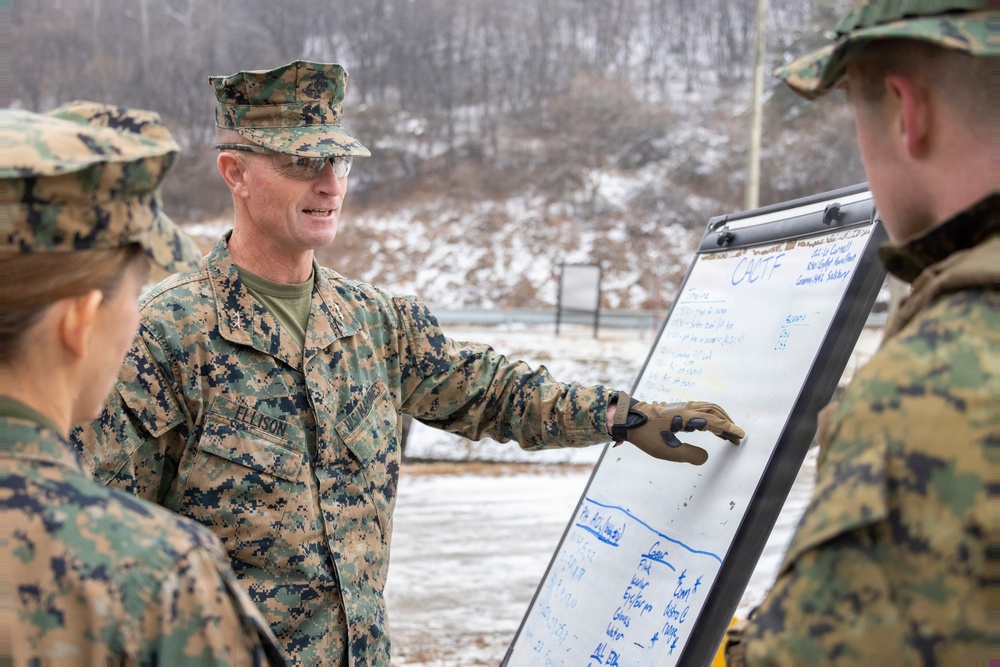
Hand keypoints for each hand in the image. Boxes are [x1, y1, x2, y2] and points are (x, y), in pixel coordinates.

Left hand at [610, 391, 744, 464]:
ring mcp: (682, 407)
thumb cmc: (646, 435)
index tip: (740, 435)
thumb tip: (705, 457)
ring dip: (720, 419)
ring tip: (726, 433)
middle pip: (714, 411)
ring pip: (708, 408)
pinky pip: (700, 409)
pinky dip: (710, 417)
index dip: (728, 428)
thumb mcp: (666, 450)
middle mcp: (687, 408)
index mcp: (686, 417)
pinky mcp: (677, 409)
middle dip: (727, 423)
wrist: (628, 420)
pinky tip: (710, 427)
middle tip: (736, 436)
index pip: (714, 421)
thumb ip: (688, 454)